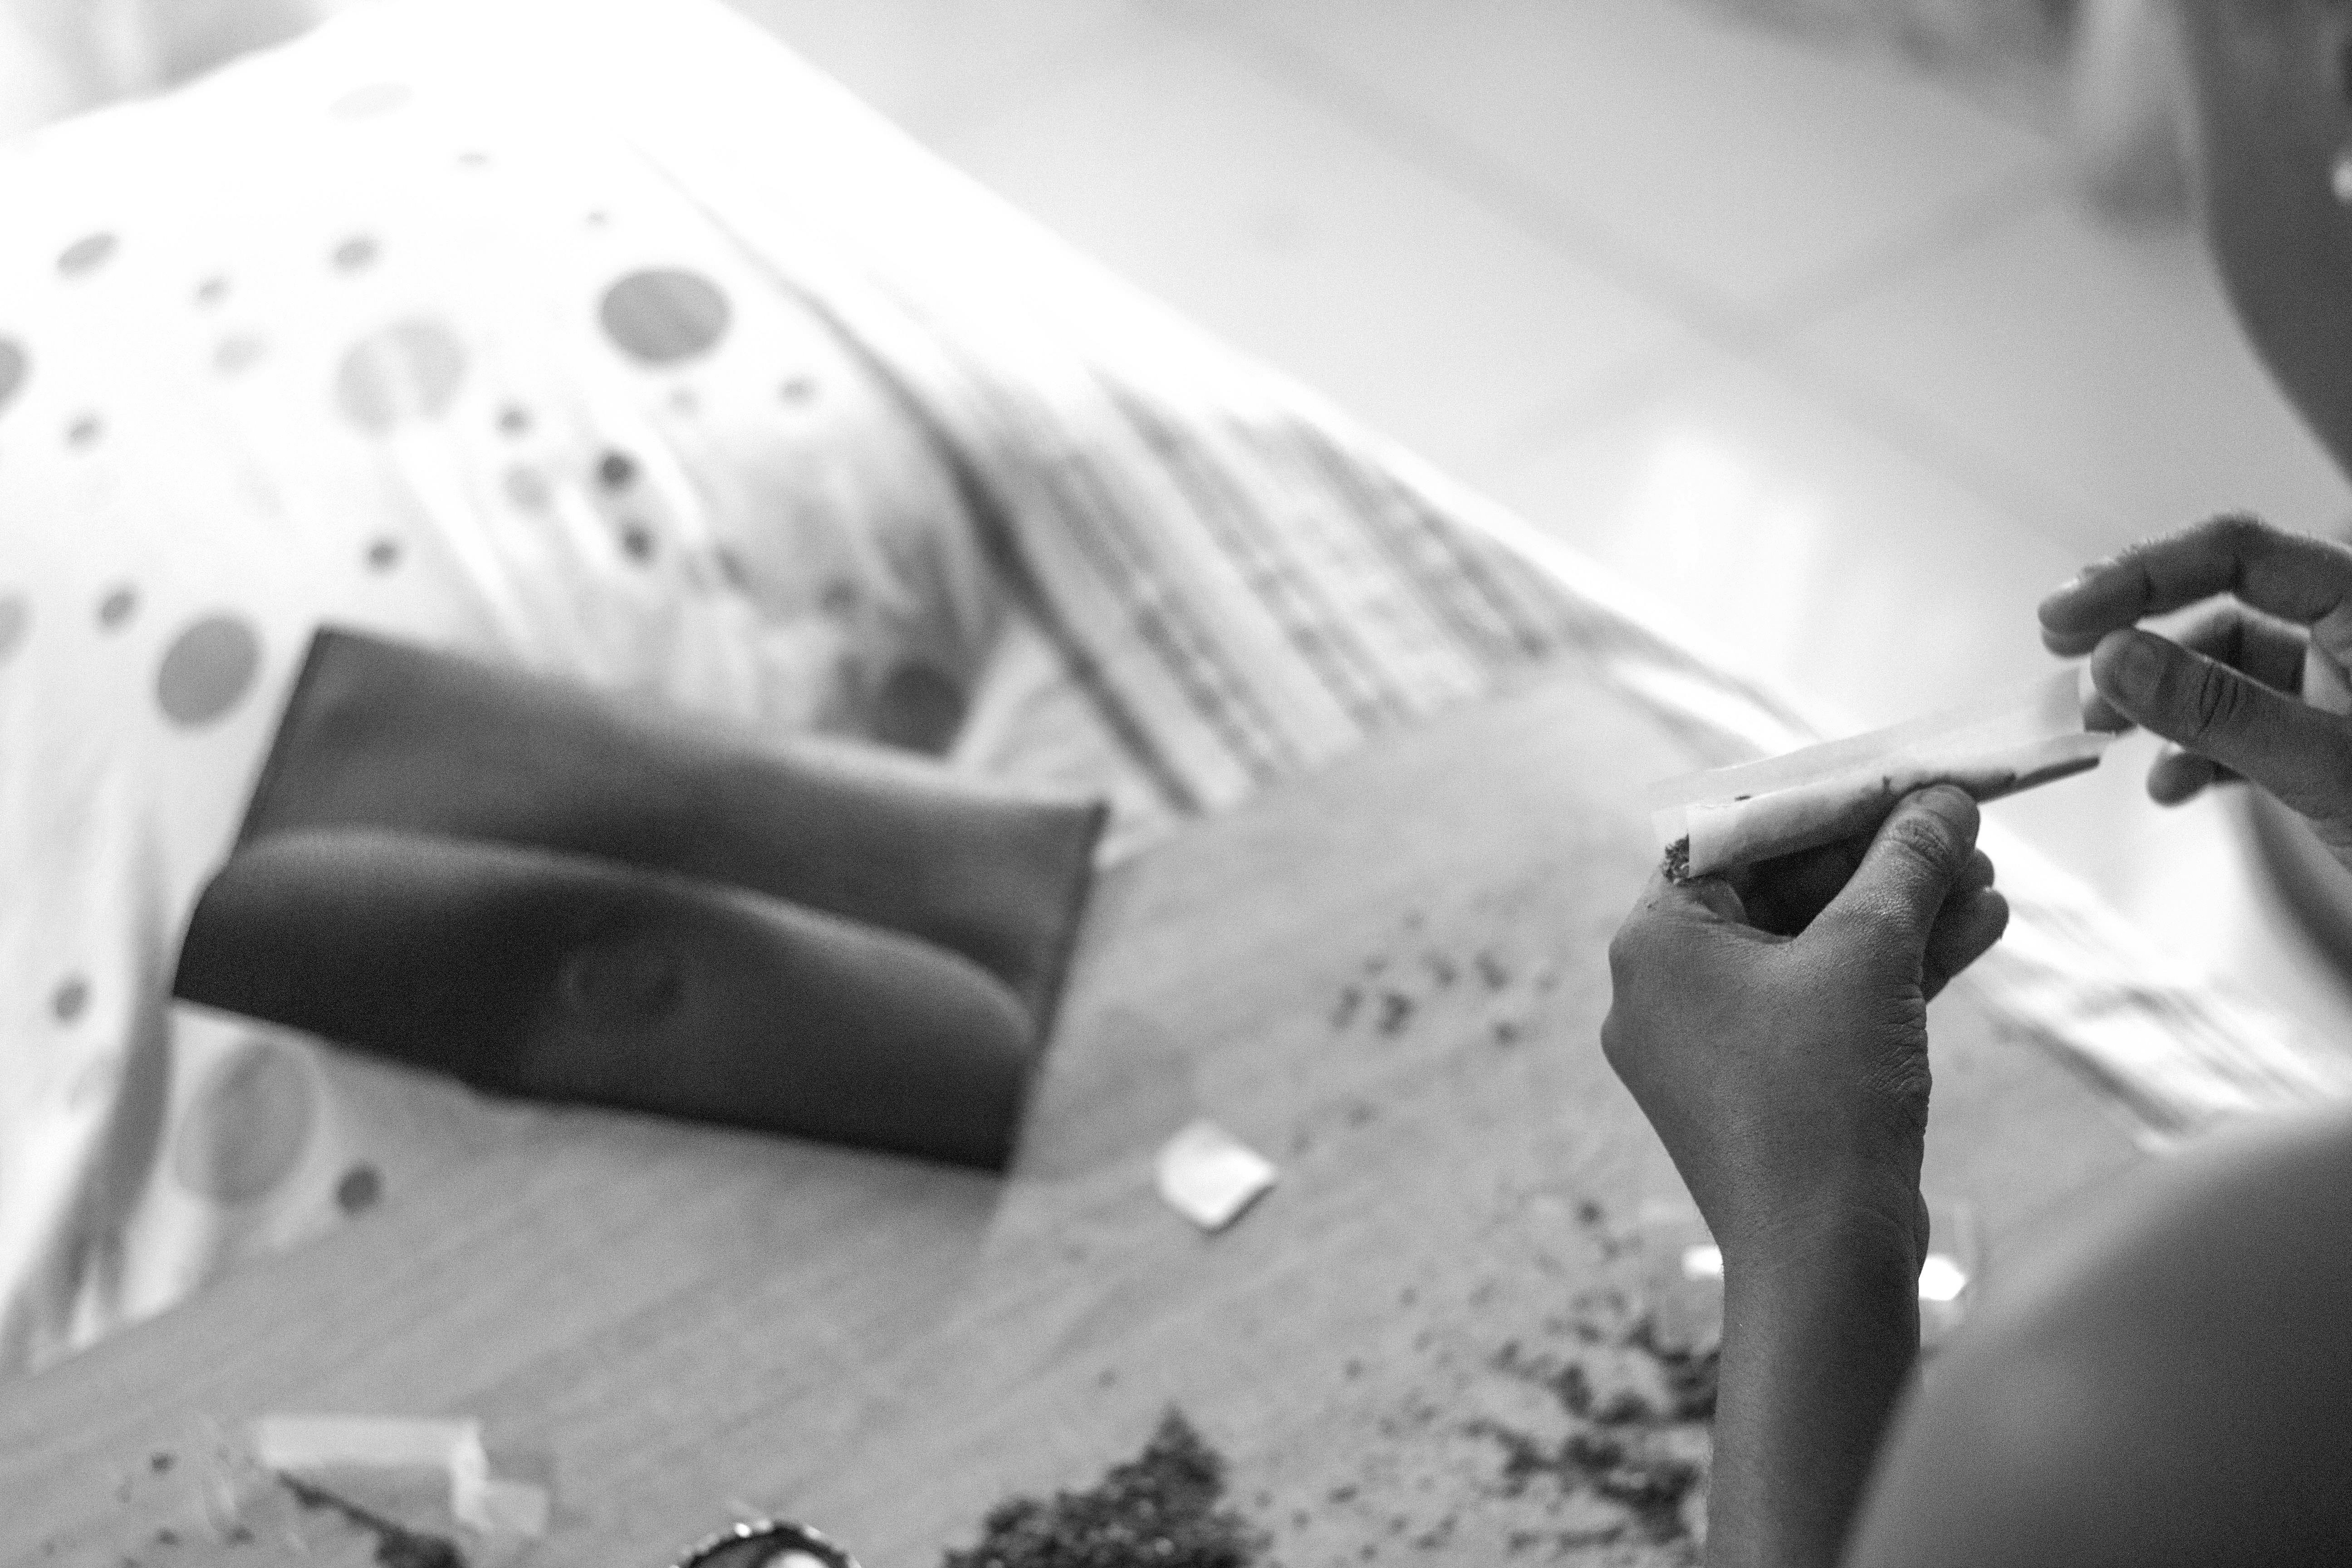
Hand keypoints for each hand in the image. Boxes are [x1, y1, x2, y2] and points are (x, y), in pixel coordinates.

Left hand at [1601, 788, 2005, 1266]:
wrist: (1825, 1261)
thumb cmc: (1820, 1099)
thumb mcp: (1868, 955)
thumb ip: (1902, 865)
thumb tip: (1938, 802)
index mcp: (1654, 942)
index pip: (1738, 835)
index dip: (1829, 801)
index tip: (1903, 778)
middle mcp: (1666, 987)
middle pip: (1782, 888)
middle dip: (1880, 860)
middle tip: (1964, 829)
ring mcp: (1714, 1042)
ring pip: (1817, 946)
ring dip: (1903, 909)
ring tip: (1987, 877)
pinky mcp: (1767, 1084)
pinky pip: (1829, 1000)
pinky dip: (1896, 967)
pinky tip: (1981, 927)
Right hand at [2039, 513, 2351, 867]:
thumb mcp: (2329, 765)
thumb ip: (2219, 710)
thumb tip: (2113, 658)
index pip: (2238, 553)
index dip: (2142, 573)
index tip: (2065, 615)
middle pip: (2220, 604)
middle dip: (2135, 633)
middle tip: (2060, 654)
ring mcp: (2339, 691)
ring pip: (2221, 672)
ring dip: (2155, 702)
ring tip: (2102, 733)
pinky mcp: (2327, 744)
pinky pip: (2242, 730)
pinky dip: (2195, 756)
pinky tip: (2170, 787)